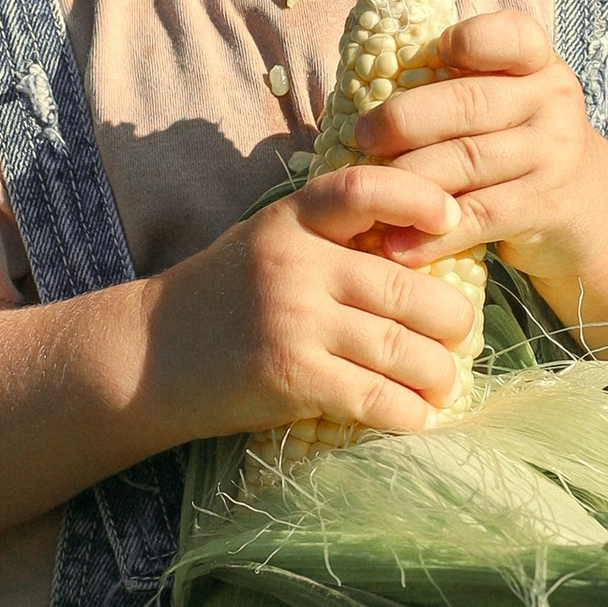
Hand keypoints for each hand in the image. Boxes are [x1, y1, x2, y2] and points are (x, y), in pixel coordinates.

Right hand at [146, 163, 481, 441]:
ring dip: (438, 373)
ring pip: (401, 348)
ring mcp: (294, 321)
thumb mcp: (266, 243)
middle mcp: (296, 264)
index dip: (420, 198)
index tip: (451, 219)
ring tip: (444, 383)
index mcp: (292, 220)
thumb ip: (328, 238)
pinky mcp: (291, 376)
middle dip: (451, 320)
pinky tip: (417, 416)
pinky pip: (374, 396)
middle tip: (460, 335)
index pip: (366, 190)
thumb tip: (421, 248)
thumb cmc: (220, 299)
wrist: (147, 357)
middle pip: (407, 287)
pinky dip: (408, 412)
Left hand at [351, 13, 607, 307]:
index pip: (511, 36)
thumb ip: (461, 84)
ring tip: (370, 188)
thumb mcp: (510, 100)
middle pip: (469, 103)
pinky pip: (479, 217)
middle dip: (406, 119)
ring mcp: (554, 154)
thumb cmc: (520, 143)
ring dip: (410, 179)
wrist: (588, 207)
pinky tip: (397, 243)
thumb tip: (367, 83)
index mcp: (538, 62)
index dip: (469, 39)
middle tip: (363, 136)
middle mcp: (552, 101)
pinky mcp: (547, 207)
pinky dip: (433, 233)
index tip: (430, 52)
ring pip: (468, 161)